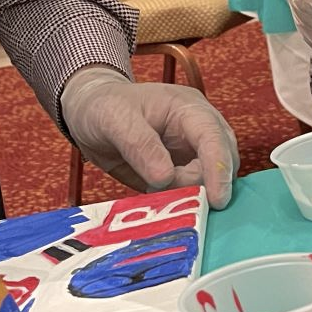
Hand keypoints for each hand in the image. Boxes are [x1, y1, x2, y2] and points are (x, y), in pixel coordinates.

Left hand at [60, 68, 237, 207]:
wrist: (90, 113)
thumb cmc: (104, 106)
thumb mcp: (114, 118)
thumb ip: (139, 144)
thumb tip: (165, 177)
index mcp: (188, 108)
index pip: (214, 137)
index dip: (219, 168)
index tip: (217, 199)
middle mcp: (197, 130)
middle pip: (222, 161)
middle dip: (207, 184)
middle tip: (181, 200)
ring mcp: (191, 153)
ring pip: (210, 180)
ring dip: (193, 195)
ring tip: (161, 196)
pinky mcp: (180, 174)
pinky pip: (191, 192)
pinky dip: (182, 203)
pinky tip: (162, 205)